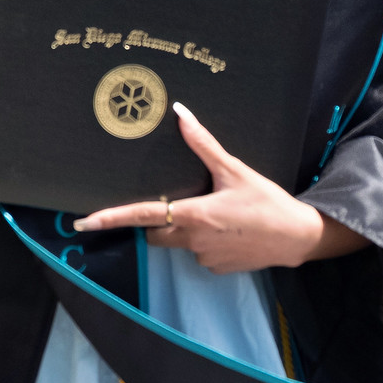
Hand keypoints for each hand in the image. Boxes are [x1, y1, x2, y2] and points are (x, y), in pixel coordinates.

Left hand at [72, 104, 365, 272]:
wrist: (299, 237)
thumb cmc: (267, 201)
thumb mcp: (235, 170)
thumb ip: (204, 144)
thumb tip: (182, 114)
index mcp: (193, 215)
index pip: (141, 216)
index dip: (110, 218)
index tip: (83, 222)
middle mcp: (193, 241)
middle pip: (156, 232)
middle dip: (157, 219)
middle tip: (181, 200)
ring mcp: (204, 258)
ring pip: (177, 242)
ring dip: (184, 228)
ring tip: (218, 212)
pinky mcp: (217, 268)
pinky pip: (198, 253)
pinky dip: (204, 240)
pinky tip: (228, 228)